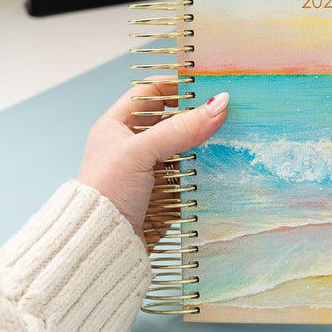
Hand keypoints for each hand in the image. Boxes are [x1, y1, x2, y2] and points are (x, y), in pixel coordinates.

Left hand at [77, 82, 228, 242]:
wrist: (100, 246)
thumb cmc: (107, 191)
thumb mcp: (140, 152)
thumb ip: (179, 128)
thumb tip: (218, 104)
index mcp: (116, 127)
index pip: (149, 94)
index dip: (175, 86)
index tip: (205, 85)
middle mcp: (132, 147)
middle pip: (171, 123)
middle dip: (197, 118)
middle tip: (226, 112)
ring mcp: (148, 172)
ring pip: (184, 150)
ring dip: (204, 147)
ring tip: (231, 137)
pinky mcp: (162, 195)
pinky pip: (189, 177)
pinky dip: (204, 173)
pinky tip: (222, 166)